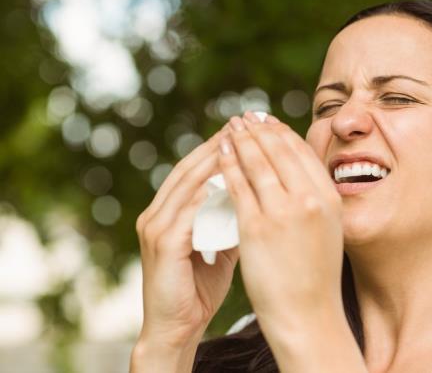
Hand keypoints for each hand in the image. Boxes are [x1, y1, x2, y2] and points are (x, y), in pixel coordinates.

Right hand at [134, 126, 240, 348]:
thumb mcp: (218, 248)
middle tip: (244, 124)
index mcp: (168, 213)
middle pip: (189, 168)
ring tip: (241, 141)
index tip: (247, 130)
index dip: (218, 148)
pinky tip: (230, 179)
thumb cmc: (198, 289)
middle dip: (217, 144)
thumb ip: (228, 221)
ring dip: (214, 161)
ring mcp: (156, 228)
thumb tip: (254, 198)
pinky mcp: (163, 244)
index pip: (194, 170)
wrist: (176, 329)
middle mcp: (157, 214)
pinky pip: (188, 210)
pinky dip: (208, 193)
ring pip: (187, 183)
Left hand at [218, 111, 343, 333]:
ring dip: (240, 139)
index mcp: (329, 197)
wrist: (307, 313)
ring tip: (230, 126)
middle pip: (279, 149)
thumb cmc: (316, 273)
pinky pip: (237, 186)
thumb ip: (314, 197)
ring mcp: (282, 212)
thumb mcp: (328, 227)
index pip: (302, 150)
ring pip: (256, 162)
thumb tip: (297, 170)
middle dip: (258, 128)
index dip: (281, 131)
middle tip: (244, 115)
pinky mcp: (257, 227)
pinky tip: (218, 153)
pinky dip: (226, 165)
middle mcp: (309, 199)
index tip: (267, 120)